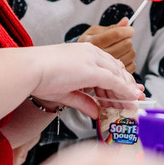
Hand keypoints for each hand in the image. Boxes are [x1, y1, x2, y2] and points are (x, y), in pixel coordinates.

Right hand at [28, 42, 143, 119]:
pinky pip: (114, 81)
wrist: (29, 70)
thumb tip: (96, 112)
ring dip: (127, 91)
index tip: (126, 91)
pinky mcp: (93, 70)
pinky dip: (124, 91)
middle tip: (134, 100)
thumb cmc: (40, 77)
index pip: (108, 65)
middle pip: (116, 70)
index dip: (119, 79)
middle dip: (127, 86)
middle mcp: (91, 53)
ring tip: (132, 105)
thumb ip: (83, 101)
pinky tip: (130, 99)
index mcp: (84, 52)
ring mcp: (93, 60)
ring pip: (118, 76)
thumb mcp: (66, 92)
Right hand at [76, 18, 135, 73]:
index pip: (117, 33)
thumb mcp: (95, 32)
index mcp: (95, 41)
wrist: (79, 62)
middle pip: (127, 43)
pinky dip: (129, 60)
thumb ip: (112, 27)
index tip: (129, 30)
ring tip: (119, 50)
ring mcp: (109, 67)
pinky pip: (132, 65)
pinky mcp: (116, 75)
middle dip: (127, 39)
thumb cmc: (88, 45)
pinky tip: (120, 58)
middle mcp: (101, 55)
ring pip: (131, 54)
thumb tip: (125, 21)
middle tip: (121, 40)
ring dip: (128, 50)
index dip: (127, 30)